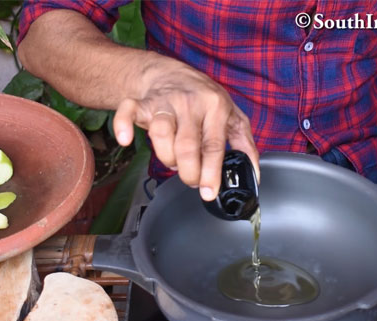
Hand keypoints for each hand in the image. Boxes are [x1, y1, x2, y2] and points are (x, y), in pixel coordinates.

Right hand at [113, 57, 259, 200]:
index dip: (211, 172)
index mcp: (216, 106)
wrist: (170, 72)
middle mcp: (191, 102)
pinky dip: (124, 125)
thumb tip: (252, 175)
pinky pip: (129, 111)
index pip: (214, 145)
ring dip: (165, 157)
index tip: (209, 191)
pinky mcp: (143, 102)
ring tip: (172, 161)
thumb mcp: (232, 115)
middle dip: (189, 172)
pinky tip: (126, 140)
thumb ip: (244, 144)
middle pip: (187, 145)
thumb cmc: (203, 98)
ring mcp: (166, 101)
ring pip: (161, 133)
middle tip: (191, 180)